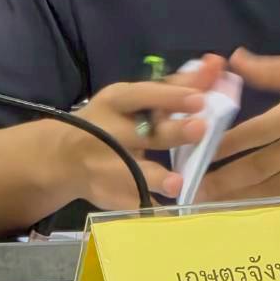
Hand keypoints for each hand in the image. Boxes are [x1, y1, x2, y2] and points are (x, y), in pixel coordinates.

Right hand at [62, 54, 224, 208]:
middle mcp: (108, 133)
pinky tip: (173, 215)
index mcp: (114, 102)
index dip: (170, 97)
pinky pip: (134, 206)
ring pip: (133, 173)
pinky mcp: (110, 197)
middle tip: (200, 129)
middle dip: (172, 133)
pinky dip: (153, 211)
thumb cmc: (111, 120)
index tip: (200, 98)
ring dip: (156, 178)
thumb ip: (174, 87)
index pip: (142, 95)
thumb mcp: (133, 99)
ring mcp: (106, 168)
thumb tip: (216, 65)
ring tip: (177, 183)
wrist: (63, 159)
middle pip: (144, 134)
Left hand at [196, 49, 279, 202]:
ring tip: (213, 203)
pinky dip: (272, 203)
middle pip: (262, 166)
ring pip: (276, 187)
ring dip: (243, 196)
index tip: (199, 151)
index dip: (227, 144)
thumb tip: (234, 60)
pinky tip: (251, 207)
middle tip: (195, 189)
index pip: (259, 130)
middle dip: (226, 180)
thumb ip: (274, 69)